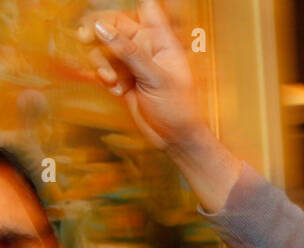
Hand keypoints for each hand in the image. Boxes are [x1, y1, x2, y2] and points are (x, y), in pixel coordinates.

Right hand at [80, 0, 240, 211]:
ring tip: (112, 80)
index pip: (147, 10)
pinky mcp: (122, 78)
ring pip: (104, 47)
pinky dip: (103, 76)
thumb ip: (129, 52)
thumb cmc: (179, 110)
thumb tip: (102, 28)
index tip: (111, 16)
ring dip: (101, 61)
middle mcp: (146, 48)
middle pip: (114, 24)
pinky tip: (115, 89)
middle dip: (98, 31)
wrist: (174, 139)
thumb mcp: (156, 78)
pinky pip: (102, 67)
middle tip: (86, 38)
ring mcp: (132, 63)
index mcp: (162, 42)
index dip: (133, 6)